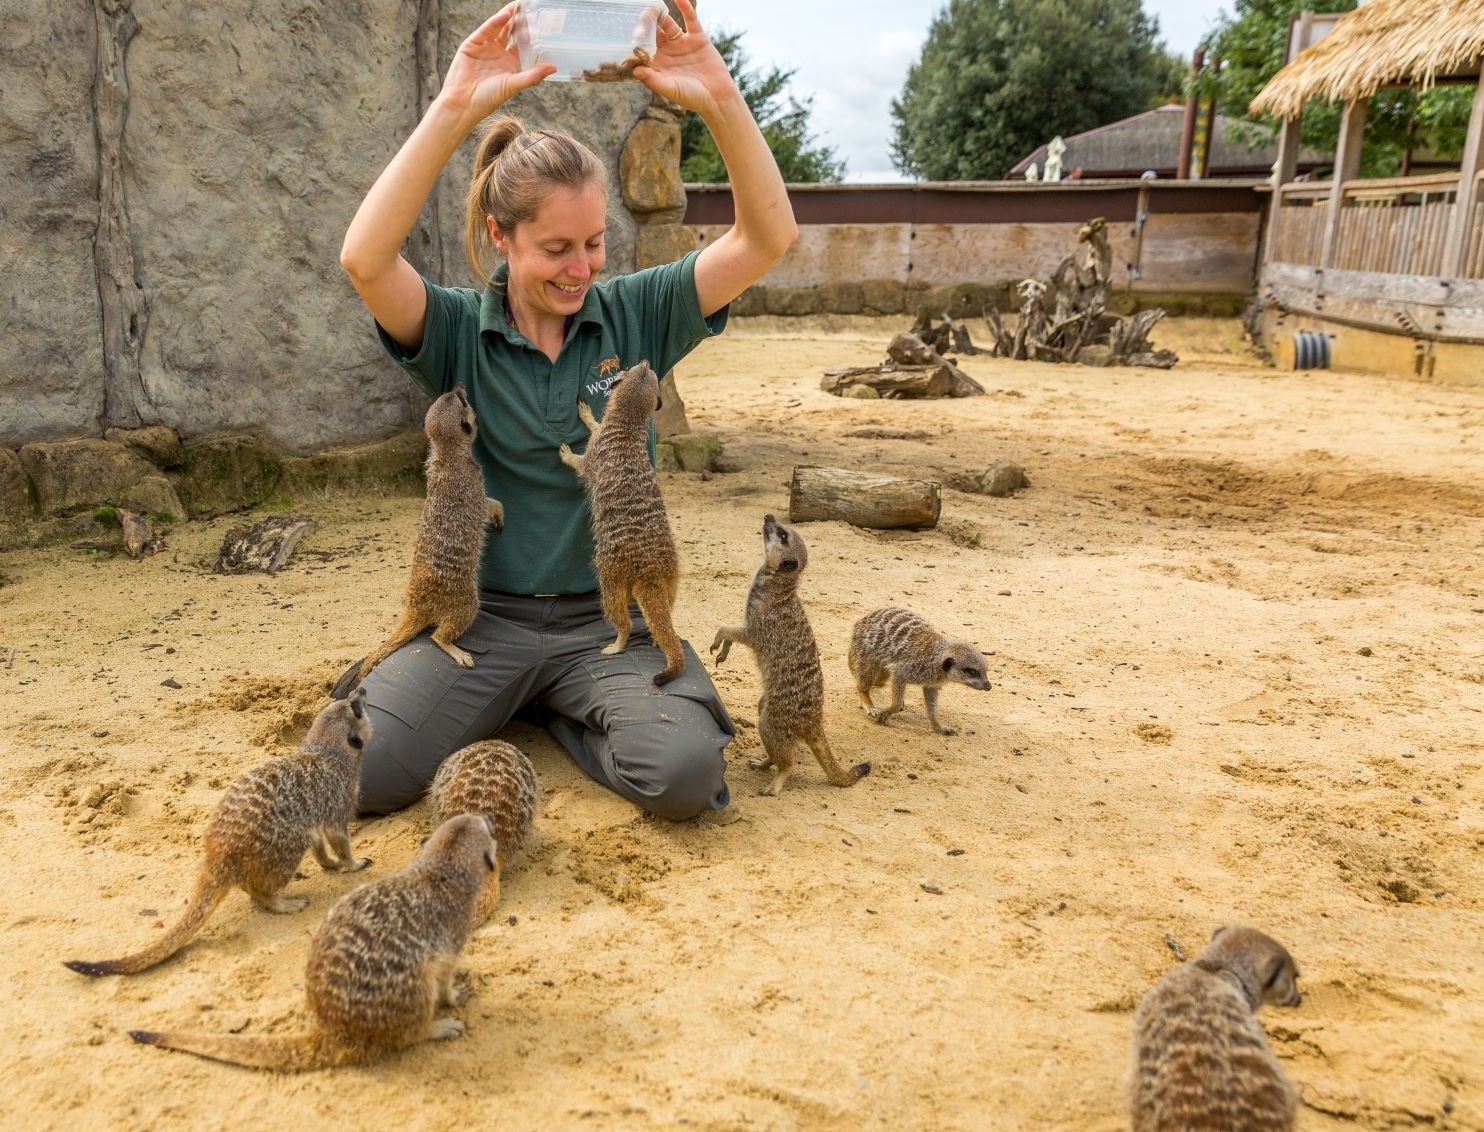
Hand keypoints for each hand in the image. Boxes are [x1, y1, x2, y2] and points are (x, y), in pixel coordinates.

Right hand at [437, 4, 555, 120]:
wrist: (464, 103)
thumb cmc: (488, 99)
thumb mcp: (514, 85)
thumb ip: (533, 75)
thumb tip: (553, 67)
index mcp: (510, 63)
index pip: (522, 43)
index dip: (530, 33)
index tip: (541, 23)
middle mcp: (498, 53)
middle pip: (510, 32)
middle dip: (519, 21)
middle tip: (530, 8)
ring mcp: (485, 47)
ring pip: (498, 27)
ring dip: (508, 17)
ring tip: (519, 6)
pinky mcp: (472, 44)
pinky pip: (486, 30)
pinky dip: (495, 22)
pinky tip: (505, 15)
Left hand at [633, 0, 740, 118]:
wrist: (717, 97)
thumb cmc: (691, 97)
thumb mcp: (670, 89)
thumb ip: (653, 81)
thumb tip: (636, 71)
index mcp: (658, 63)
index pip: (644, 48)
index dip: (638, 41)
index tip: (634, 35)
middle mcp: (667, 51)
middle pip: (654, 32)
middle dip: (647, 24)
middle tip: (642, 16)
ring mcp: (682, 42)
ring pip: (668, 24)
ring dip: (660, 14)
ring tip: (653, 7)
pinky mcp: (697, 37)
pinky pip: (690, 19)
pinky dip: (685, 7)